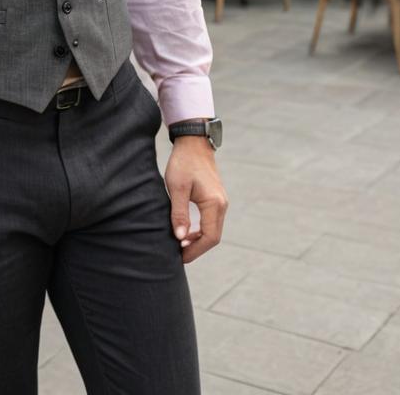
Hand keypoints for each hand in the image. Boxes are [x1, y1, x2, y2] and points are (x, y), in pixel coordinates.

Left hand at [164, 137, 227, 264]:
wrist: (193, 142)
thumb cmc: (183, 162)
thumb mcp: (177, 187)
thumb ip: (179, 213)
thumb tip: (180, 238)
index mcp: (214, 203)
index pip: (209, 237)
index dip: (195, 250)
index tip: (180, 257)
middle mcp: (222, 204)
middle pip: (213, 237)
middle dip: (196, 248)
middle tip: (178, 255)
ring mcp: (220, 202)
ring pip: (213, 230)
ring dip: (198, 240)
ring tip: (180, 246)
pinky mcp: (215, 199)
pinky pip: (211, 221)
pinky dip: (200, 230)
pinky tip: (186, 232)